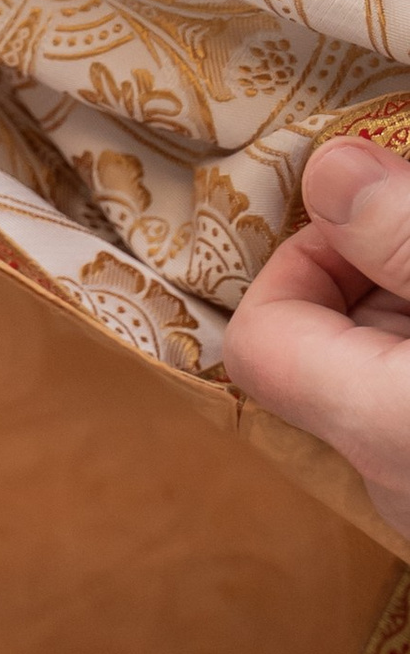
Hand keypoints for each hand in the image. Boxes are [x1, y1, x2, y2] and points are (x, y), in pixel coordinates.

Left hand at [224, 138, 409, 533]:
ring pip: (376, 379)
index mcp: (380, 428)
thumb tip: (327, 172)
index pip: (260, 338)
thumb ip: (409, 240)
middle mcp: (391, 481)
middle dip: (370, 275)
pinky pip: (407, 409)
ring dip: (403, 312)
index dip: (301, 261)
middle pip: (322, 354)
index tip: (372, 217)